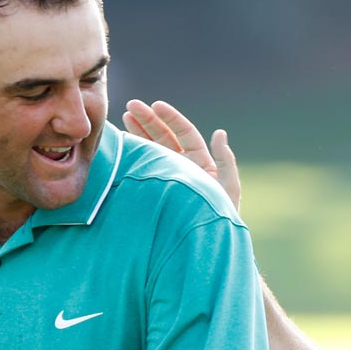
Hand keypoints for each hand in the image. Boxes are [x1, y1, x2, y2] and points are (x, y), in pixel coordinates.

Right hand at [123, 99, 240, 208]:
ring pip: (152, 150)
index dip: (170, 119)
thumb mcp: (228, 187)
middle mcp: (183, 168)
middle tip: (131, 105)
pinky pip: (143, 170)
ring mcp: (167, 178)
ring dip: (139, 133)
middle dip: (149, 121)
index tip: (155, 105)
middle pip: (165, 138)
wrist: (206, 245)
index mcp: (200, 163)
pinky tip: (122, 144)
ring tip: (124, 117)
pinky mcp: (155, 191)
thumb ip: (225, 161)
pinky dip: (133, 156)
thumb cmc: (222, 218)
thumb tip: (220, 132)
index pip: (185, 134)